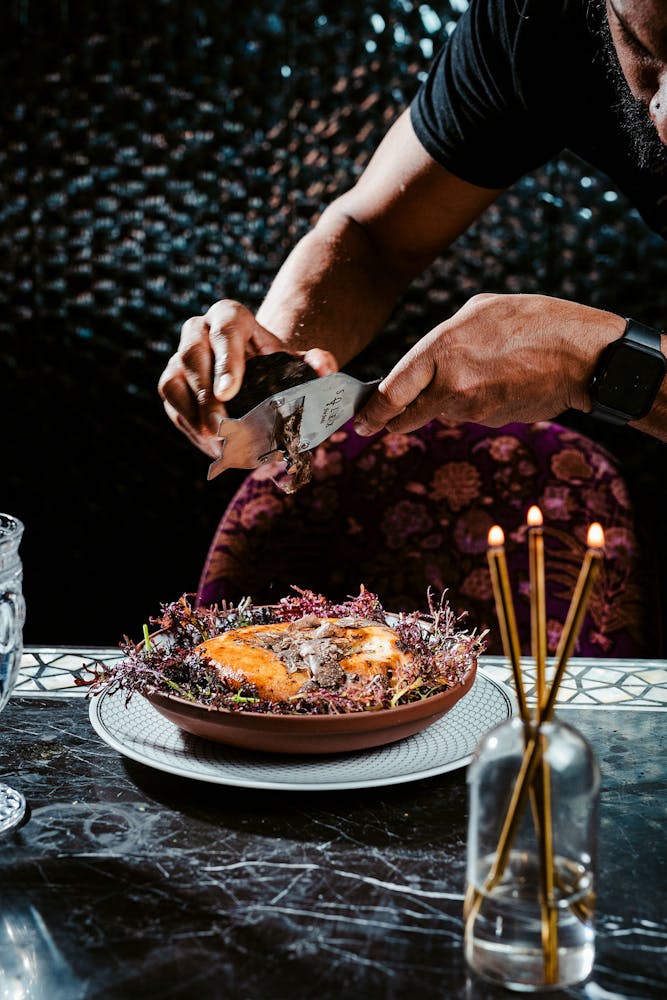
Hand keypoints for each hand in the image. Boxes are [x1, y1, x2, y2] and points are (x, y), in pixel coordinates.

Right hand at [158, 299, 336, 455]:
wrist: (256, 370)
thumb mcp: (297, 361)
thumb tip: (323, 368)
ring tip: (215, 443)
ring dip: (191, 415)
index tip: (229, 392)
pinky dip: (191, 429)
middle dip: (204, 394)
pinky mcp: (172, 385)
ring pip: (172, 382)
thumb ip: (316, 361)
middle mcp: (198, 331)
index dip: (225, 360)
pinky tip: (212, 448)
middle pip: (191, 355)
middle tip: (220, 426)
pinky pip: (172, 406)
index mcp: (230, 317)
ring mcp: (180, 358)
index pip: (225, 330)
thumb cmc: (277, 364)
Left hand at [354, 293, 623, 433]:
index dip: (372, 412)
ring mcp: (473, 409)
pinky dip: (476, 403)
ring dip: (447, 402)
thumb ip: (441, 340)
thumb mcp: (477, 312)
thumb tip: (422, 364)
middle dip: (397, 419)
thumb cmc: (531, 322)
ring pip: (443, 413)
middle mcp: (452, 386)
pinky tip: (499, 381)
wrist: (583, 355)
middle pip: (408, 417)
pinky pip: (471, 414)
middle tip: (388, 418)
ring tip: (480, 371)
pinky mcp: (493, 421)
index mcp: (441, 350)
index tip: (361, 421)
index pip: (391, 393)